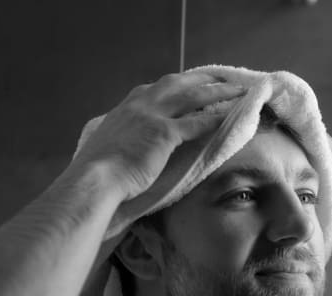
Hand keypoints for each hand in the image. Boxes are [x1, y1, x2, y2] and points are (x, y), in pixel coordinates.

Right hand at [71, 72, 245, 201]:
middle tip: (220, 79)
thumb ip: (120, 137)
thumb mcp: (106, 144)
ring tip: (237, 92)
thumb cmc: (96, 170)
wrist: (94, 179)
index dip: (176, 85)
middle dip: (202, 79)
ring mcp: (153, 116)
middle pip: (178, 84)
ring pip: (193, 97)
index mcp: (126, 107)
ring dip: (218, 92)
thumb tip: (123, 144)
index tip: (189, 84)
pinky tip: (229, 118)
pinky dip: (216, 119)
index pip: (155, 88)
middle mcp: (140, 104)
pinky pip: (198, 123)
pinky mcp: (165, 133)